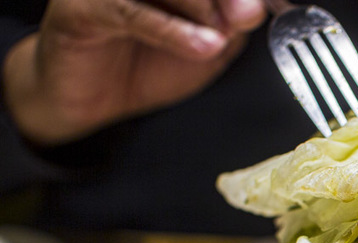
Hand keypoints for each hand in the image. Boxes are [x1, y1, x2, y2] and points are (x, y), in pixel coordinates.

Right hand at [2, 0, 265, 145]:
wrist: (91, 100)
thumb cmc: (146, 66)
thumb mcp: (203, 51)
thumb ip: (228, 29)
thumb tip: (254, 10)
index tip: (256, 11)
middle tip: (246, 17)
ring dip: (202, 9)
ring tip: (222, 34)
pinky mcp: (82, 7)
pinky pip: (132, 13)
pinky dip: (172, 30)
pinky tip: (202, 46)